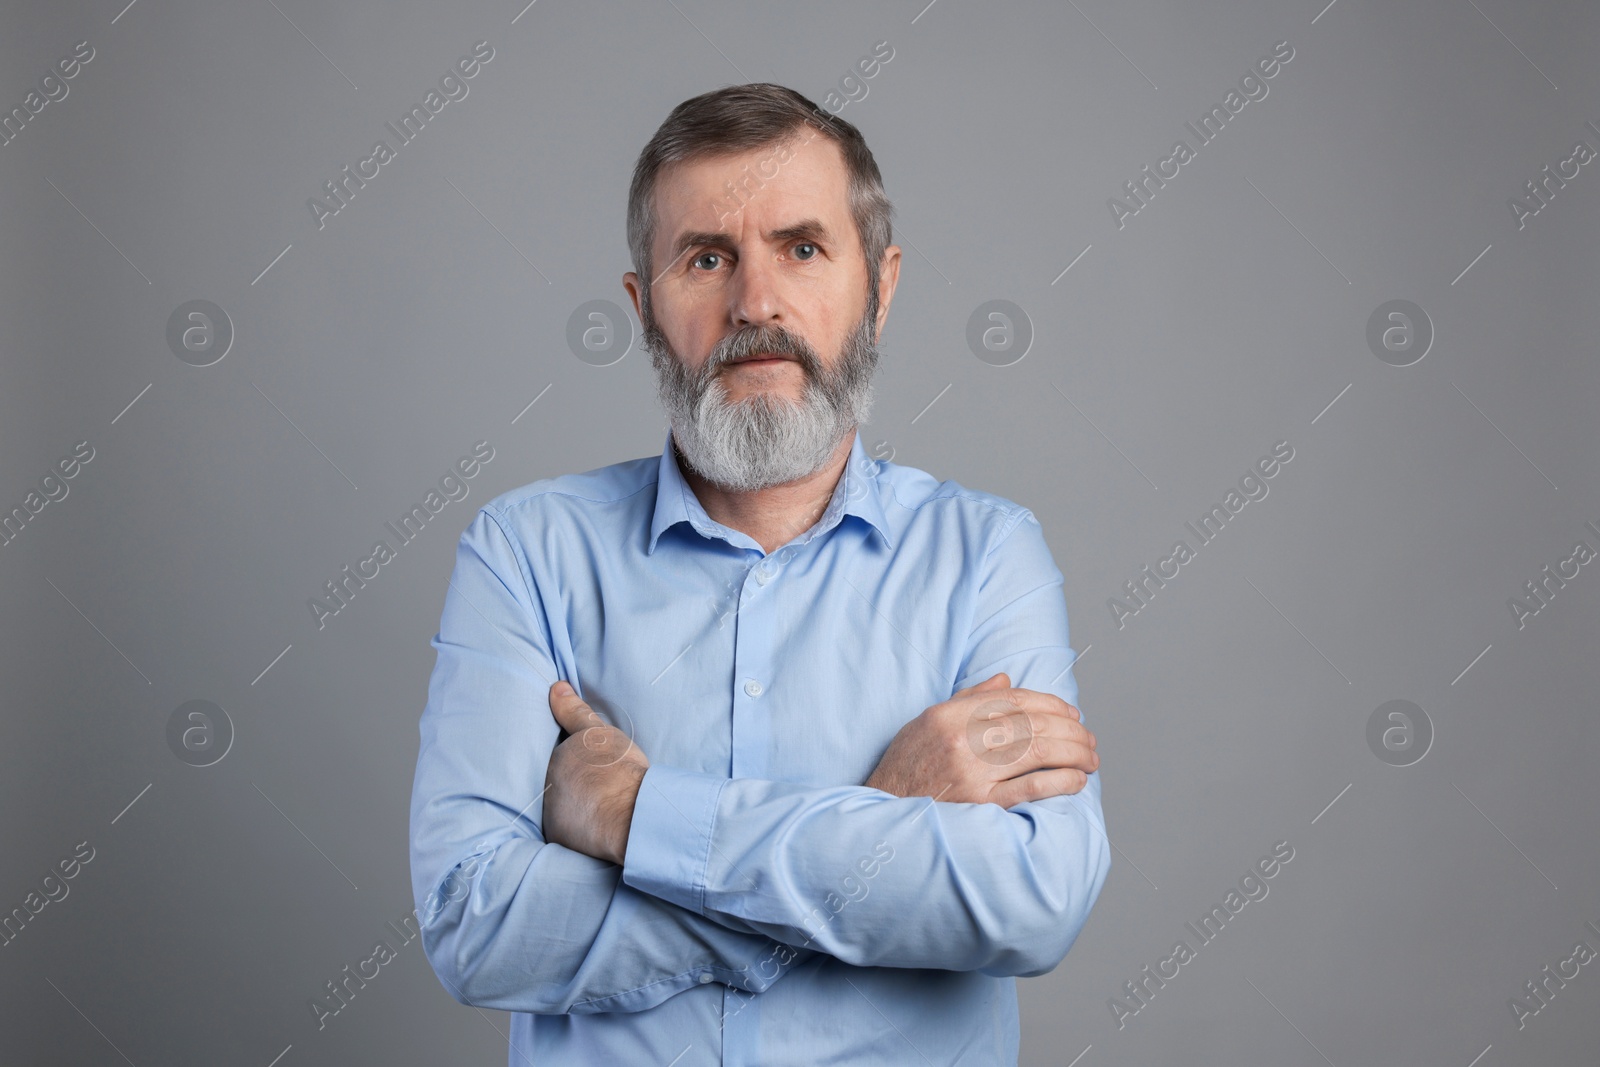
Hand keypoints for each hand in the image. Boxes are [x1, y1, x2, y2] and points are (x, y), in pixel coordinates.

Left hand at [543, 681, 649, 864]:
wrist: (631, 814)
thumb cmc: (617, 770)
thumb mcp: (598, 733)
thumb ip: (574, 711)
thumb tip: (556, 688)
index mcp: (553, 760)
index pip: (558, 759)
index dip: (576, 762)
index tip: (594, 767)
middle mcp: (544, 787)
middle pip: (556, 783)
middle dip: (571, 784)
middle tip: (597, 786)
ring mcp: (549, 815)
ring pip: (559, 806)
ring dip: (573, 806)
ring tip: (598, 805)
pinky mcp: (559, 838)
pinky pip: (565, 830)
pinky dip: (577, 827)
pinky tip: (595, 823)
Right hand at [864, 673, 1098, 808]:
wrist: (883, 813)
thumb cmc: (908, 766)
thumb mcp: (928, 722)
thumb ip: (969, 700)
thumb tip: (1006, 681)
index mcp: (950, 715)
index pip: (1014, 699)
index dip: (1051, 703)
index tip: (1072, 713)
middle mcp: (961, 739)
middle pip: (1032, 724)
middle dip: (1070, 730)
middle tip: (1089, 739)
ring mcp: (971, 772)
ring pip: (1038, 752)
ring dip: (1073, 753)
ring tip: (1091, 759)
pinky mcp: (980, 804)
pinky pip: (1030, 788)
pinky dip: (1060, 781)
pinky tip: (1077, 780)